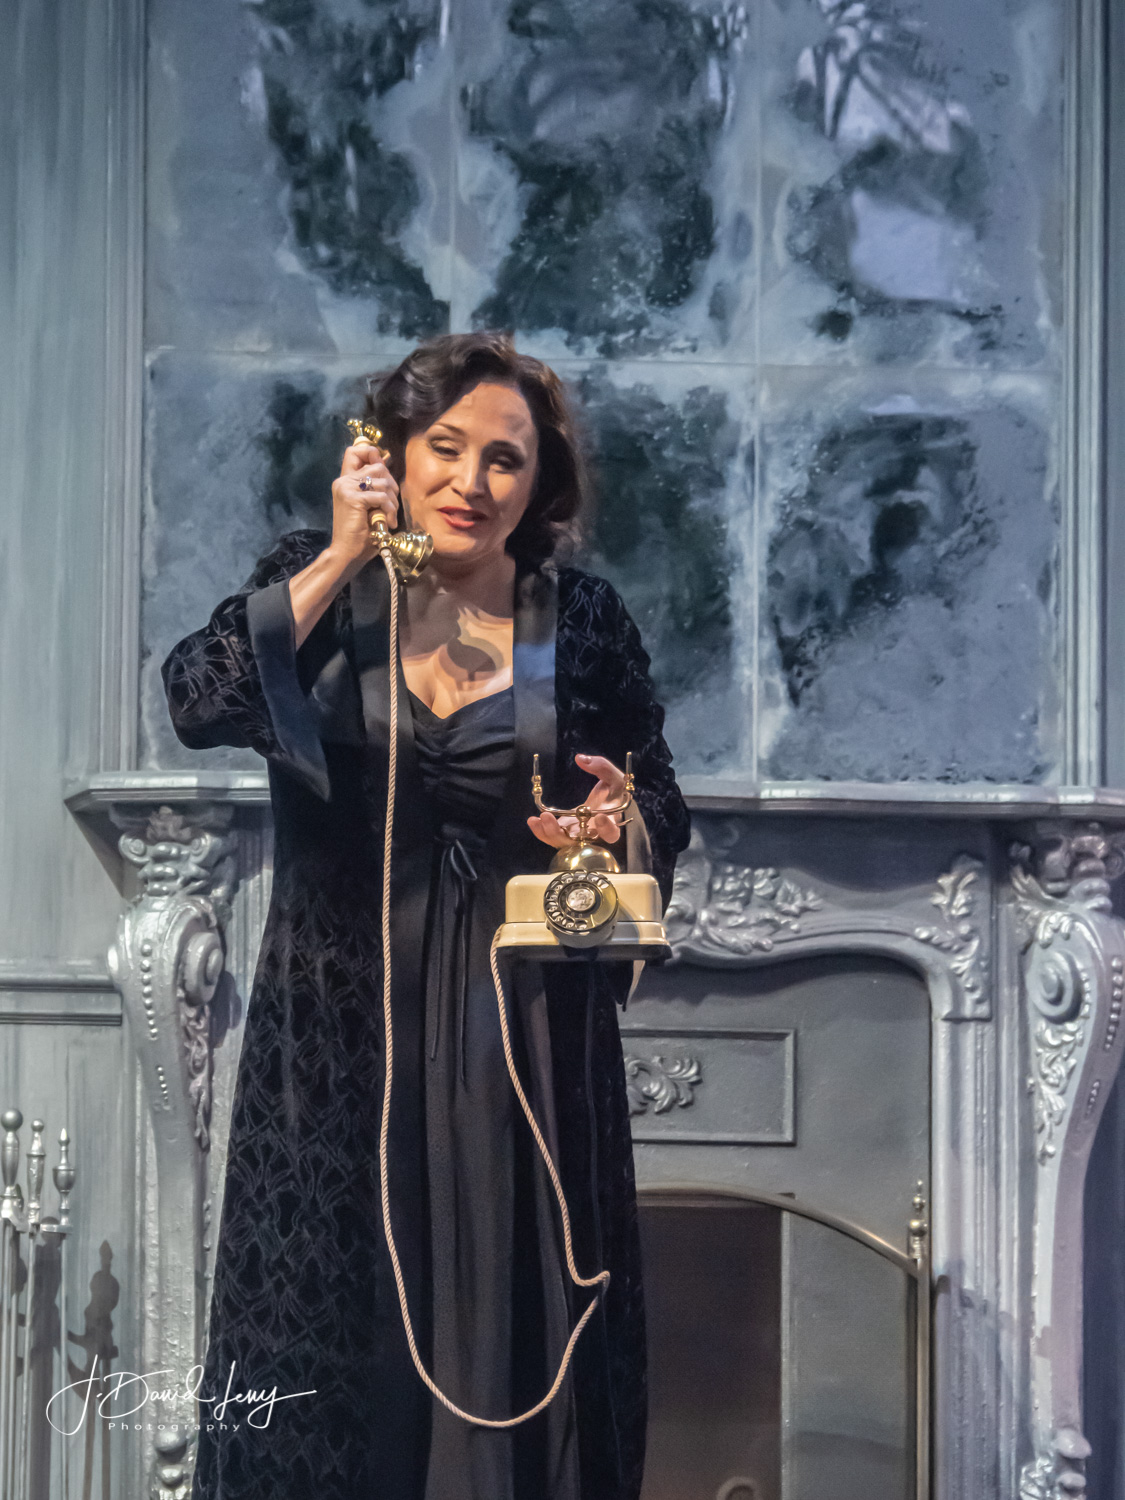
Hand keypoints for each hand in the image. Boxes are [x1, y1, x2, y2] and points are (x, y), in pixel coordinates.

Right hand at [328, 441, 399, 567]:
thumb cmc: (360, 533)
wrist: (347, 553)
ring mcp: (346, 488)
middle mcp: (343, 481)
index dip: (372, 453)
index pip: (355, 451)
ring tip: (390, 516)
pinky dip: (390, 510)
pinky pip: (382, 497)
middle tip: (392, 504)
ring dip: (393, 500)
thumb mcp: (369, 504)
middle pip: (377, 466)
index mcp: (344, 481)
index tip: (383, 472)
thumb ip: (374, 485)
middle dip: (391, 484)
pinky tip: (388, 523)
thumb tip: (387, 461)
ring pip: (382, 481)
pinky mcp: (353, 498)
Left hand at [527, 754, 626, 849]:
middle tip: (547, 816)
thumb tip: (580, 759)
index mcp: (611, 822)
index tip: (599, 816)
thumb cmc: (613, 791)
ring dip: (547, 832)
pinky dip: (542, 831)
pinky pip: (553, 836)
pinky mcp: (566, 831)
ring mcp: (578, 835)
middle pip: (579, 842)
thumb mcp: (614, 777)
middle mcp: (593, 834)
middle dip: (561, 834)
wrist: (608, 802)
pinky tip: (533, 820)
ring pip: (562, 842)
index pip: (611, 834)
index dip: (606, 829)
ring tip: (535, 819)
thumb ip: (601, 767)